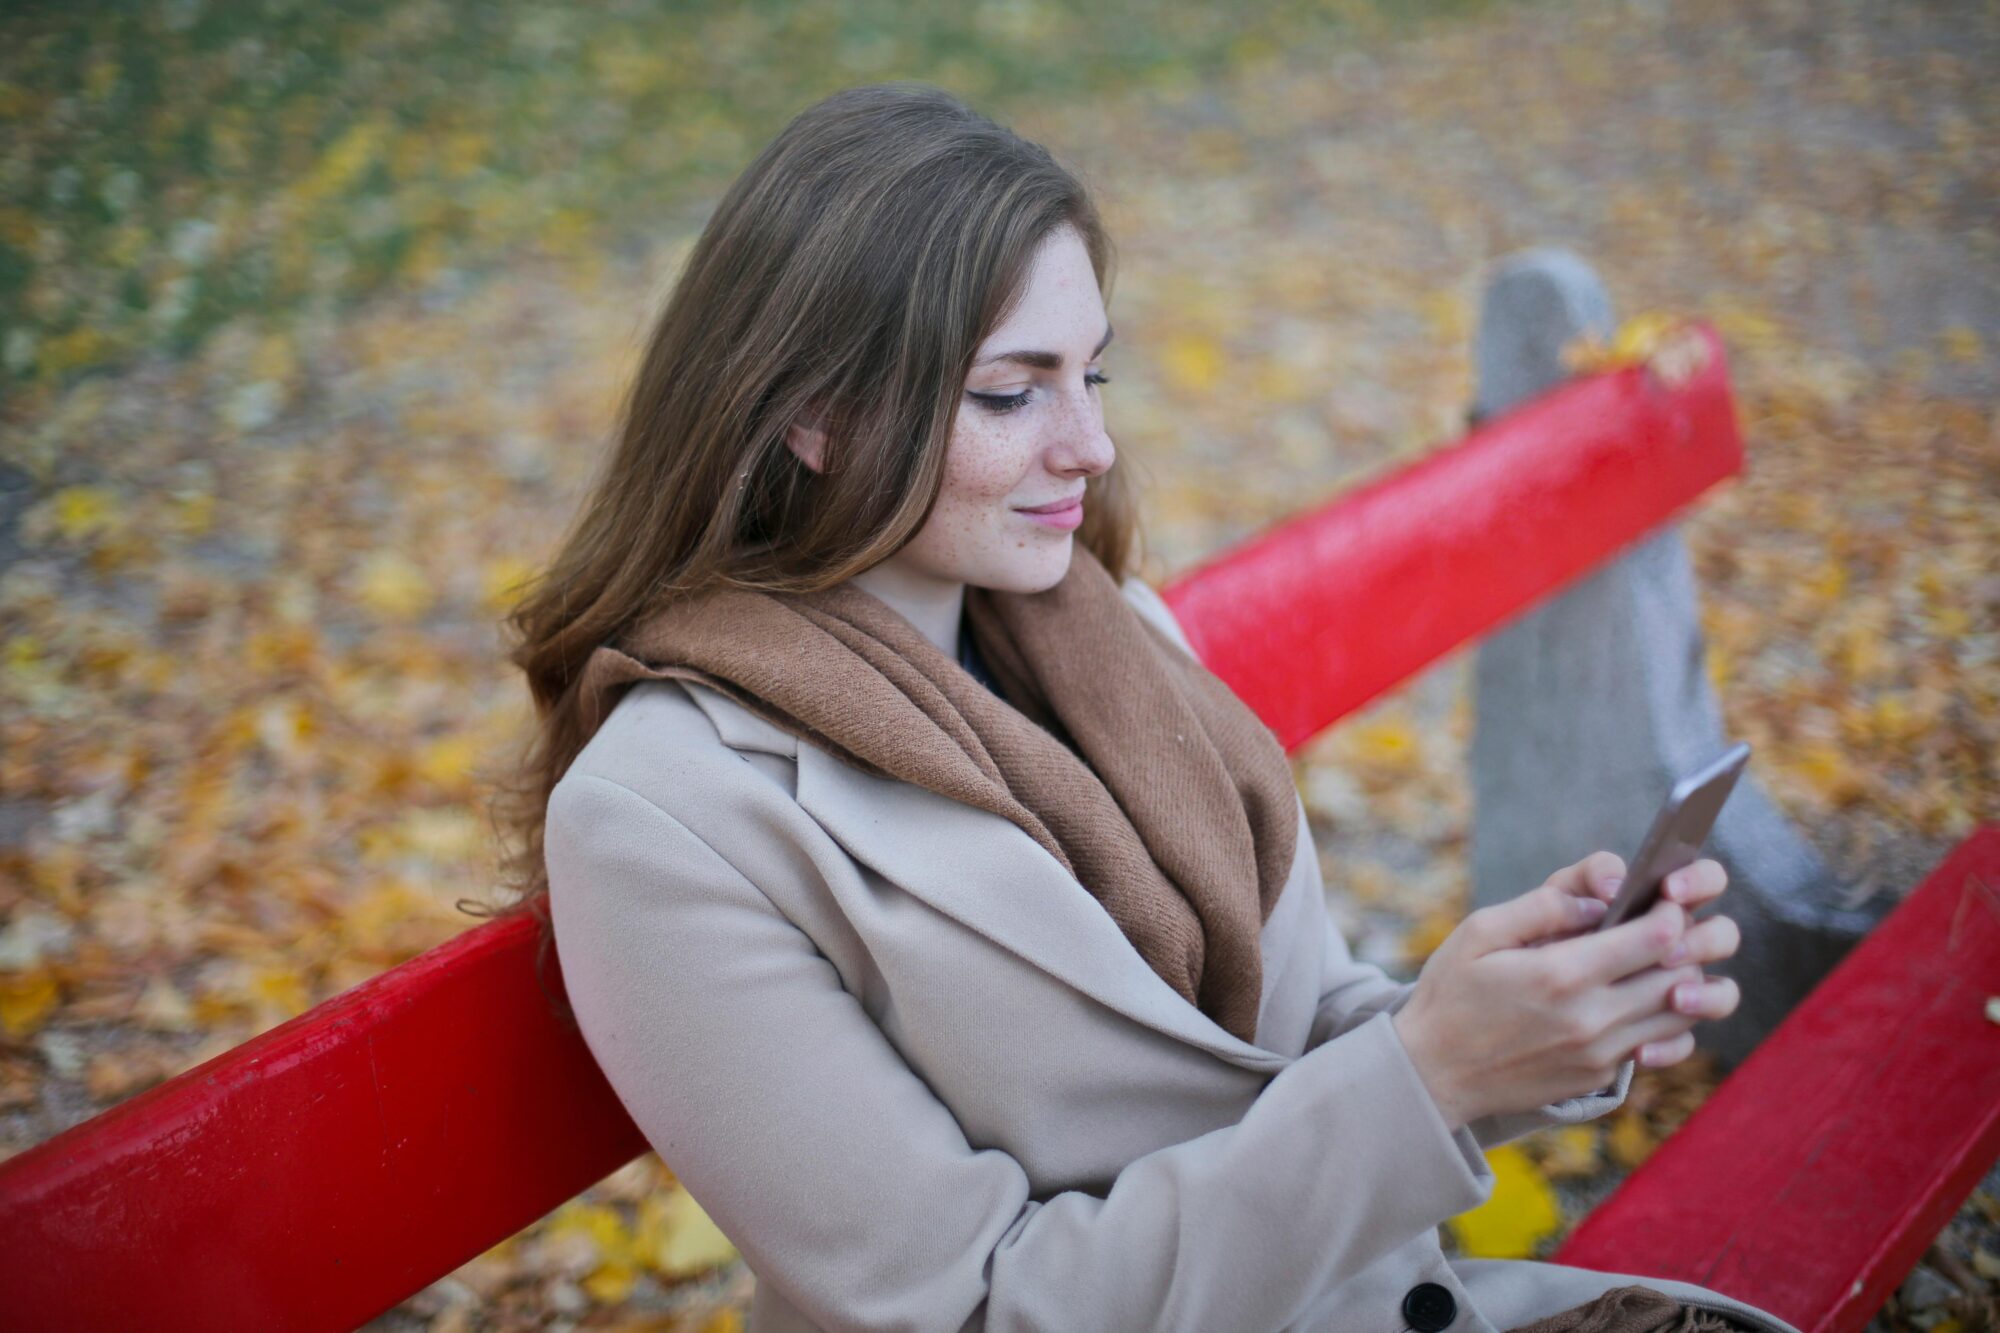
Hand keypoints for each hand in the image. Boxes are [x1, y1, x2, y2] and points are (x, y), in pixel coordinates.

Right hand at [1390, 852, 1742, 1129]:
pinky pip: (1658, 1044)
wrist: (1433, 1073)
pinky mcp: (1601, 1076)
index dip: (1669, 911)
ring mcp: (1600, 1054)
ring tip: (1661, 959)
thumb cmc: (1452, 994)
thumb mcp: (1480, 932)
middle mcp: (1591, 1019)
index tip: (1663, 898)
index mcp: (1561, 975)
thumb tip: (1598, 899)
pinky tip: (1639, 998)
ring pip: (1679, 1014)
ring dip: (1683, 981)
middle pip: (1679, 974)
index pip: (1654, 937)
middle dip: (1687, 942)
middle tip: (1672, 924)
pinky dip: (1663, 1017)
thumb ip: (1543, 906)